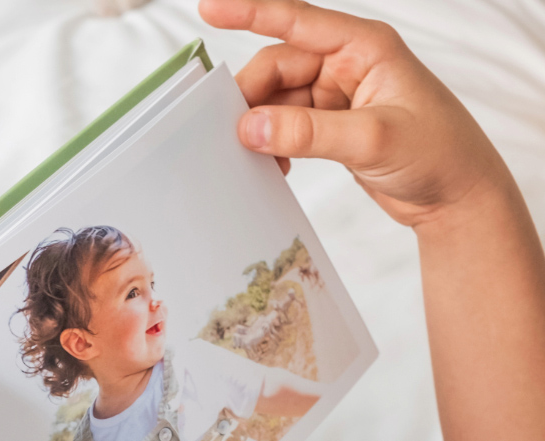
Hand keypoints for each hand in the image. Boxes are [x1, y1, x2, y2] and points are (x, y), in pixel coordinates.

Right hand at [201, 0, 509, 226]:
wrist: (457, 195)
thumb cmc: (437, 154)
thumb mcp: (371, 139)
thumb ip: (308, 132)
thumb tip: (250, 127)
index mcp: (363, 47)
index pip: (296, 21)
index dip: (250, 12)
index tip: (210, 9)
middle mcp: (347, 65)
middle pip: (278, 68)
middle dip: (252, 98)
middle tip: (232, 134)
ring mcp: (338, 97)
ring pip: (278, 101)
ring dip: (262, 128)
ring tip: (256, 158)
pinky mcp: (332, 127)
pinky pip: (287, 127)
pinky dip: (274, 145)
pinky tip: (275, 166)